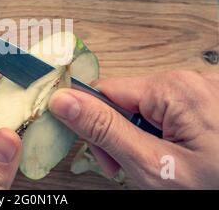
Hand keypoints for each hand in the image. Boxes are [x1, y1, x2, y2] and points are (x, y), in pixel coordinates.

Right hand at [49, 70, 218, 188]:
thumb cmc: (213, 187)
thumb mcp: (153, 165)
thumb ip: (104, 129)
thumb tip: (62, 100)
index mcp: (172, 87)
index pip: (104, 91)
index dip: (93, 123)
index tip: (105, 156)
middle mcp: (187, 79)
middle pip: (125, 99)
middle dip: (119, 133)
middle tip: (130, 168)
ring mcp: (200, 90)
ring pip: (144, 107)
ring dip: (140, 136)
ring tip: (157, 165)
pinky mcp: (206, 102)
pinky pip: (167, 110)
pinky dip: (160, 134)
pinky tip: (174, 155)